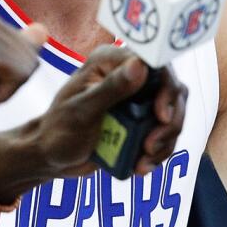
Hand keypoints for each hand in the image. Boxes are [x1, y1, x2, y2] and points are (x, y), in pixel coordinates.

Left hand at [0, 46, 186, 201]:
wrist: (53, 157)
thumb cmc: (58, 130)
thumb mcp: (82, 111)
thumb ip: (111, 88)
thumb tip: (140, 65)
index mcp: (109, 62)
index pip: (155, 64)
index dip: (166, 89)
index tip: (160, 116)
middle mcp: (127, 74)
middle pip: (173, 89)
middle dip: (169, 122)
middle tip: (151, 145)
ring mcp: (137, 98)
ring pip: (173, 113)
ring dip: (165, 140)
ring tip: (144, 161)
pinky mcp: (141, 120)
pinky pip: (165, 132)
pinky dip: (159, 151)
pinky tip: (142, 165)